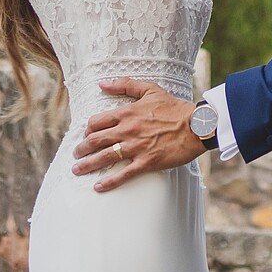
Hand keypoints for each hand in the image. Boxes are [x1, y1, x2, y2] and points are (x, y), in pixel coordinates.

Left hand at [70, 79, 206, 191]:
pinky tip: (98, 187)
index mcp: (127, 113)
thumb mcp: (150, 89)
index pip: (97, 122)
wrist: (196, 125)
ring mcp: (136, 147)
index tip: (85, 135)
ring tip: (77, 170)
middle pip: (95, 141)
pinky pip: (123, 174)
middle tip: (75, 155)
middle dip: (81, 149)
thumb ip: (125, 85)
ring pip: (105, 157)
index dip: (87, 129)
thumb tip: (102, 84)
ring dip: (87, 165)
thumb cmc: (174, 107)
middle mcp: (127, 130)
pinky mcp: (146, 162)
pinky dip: (109, 182)